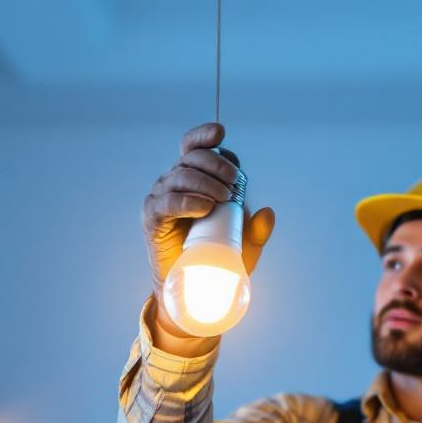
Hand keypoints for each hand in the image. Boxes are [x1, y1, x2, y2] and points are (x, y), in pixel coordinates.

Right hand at [142, 122, 275, 309]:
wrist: (194, 287)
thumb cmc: (218, 259)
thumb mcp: (245, 244)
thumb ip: (257, 230)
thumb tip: (268, 214)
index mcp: (196, 178)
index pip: (195, 146)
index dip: (205, 136)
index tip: (220, 135)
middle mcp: (176, 182)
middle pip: (192, 157)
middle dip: (216, 164)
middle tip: (234, 183)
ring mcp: (162, 197)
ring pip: (181, 176)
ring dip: (205, 183)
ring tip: (223, 199)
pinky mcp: (152, 217)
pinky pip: (167, 202)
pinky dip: (187, 201)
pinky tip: (204, 206)